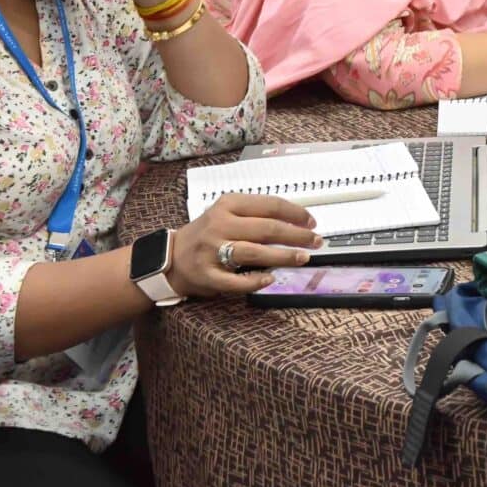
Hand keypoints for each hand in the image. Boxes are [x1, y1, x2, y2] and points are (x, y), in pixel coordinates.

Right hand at [166, 194, 321, 296]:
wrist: (170, 256)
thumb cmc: (206, 233)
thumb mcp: (227, 213)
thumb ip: (255, 214)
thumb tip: (297, 222)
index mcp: (227, 205)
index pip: (269, 205)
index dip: (295, 213)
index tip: (311, 222)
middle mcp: (219, 225)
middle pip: (267, 228)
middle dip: (296, 235)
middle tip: (315, 241)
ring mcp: (212, 251)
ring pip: (255, 252)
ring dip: (283, 256)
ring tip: (302, 257)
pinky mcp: (207, 275)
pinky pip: (236, 281)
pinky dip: (256, 280)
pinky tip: (271, 278)